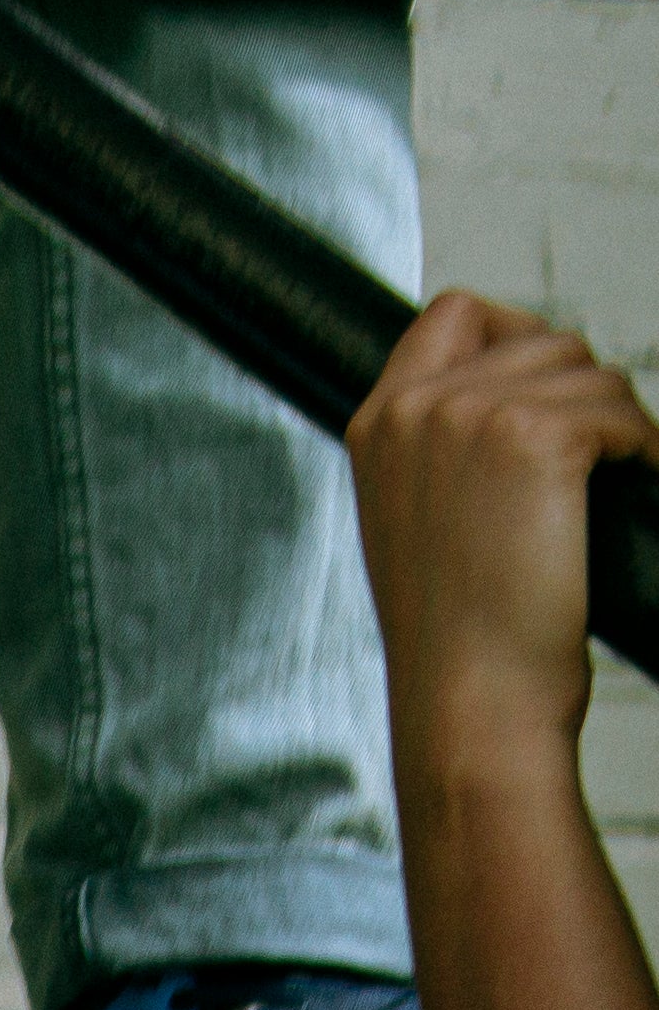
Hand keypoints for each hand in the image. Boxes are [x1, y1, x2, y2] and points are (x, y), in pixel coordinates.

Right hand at [353, 291, 657, 777]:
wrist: (471, 694)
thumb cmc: (458, 631)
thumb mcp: (416, 519)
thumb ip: (443, 445)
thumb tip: (528, 390)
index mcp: (377, 424)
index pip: (455, 316)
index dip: (514, 335)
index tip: (544, 393)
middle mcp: (416, 408)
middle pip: (541, 337)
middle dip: (581, 391)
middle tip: (587, 463)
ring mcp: (472, 416)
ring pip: (590, 372)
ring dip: (618, 425)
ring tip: (604, 490)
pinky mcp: (536, 436)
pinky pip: (622, 410)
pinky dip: (642, 450)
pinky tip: (627, 493)